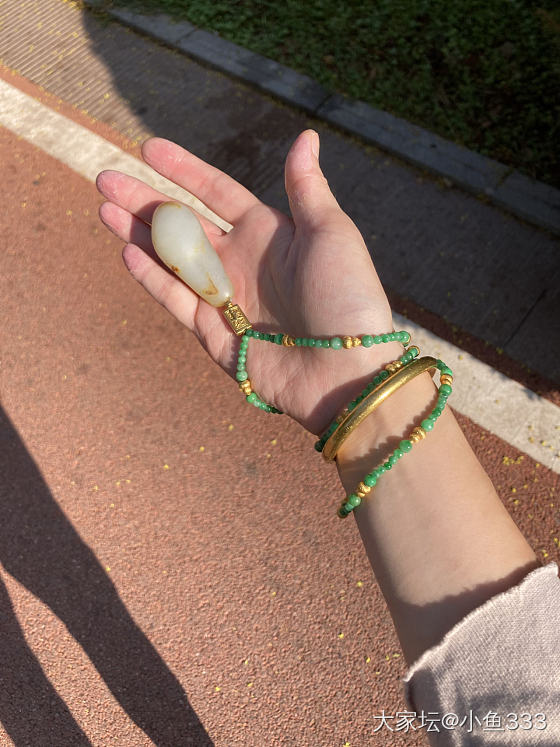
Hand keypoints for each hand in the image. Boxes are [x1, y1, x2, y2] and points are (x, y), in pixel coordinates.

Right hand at [96, 130, 401, 435]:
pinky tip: (127, 251)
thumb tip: (306, 136)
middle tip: (106, 177)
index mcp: (268, 232)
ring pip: (170, 259)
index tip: (148, 148)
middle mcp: (241, 261)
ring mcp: (225, 298)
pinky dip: (152, 278)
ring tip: (103, 208)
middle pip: (182, 223)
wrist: (345, 369)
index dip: (183, 170)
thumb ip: (306, 189)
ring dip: (136, 234)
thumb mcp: (331, 233)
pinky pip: (176, 299)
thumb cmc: (347, 297)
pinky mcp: (213, 333)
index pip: (215, 192)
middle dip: (144, 200)